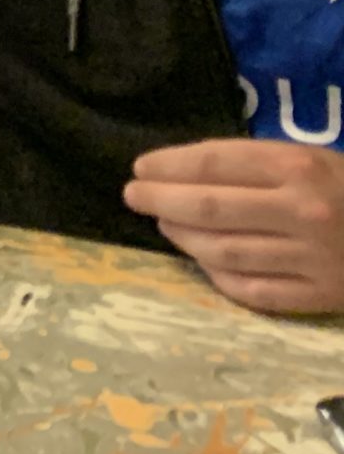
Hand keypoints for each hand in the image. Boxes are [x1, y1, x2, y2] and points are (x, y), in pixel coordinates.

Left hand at [125, 139, 343, 312]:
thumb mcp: (309, 158)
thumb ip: (253, 164)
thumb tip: (180, 171)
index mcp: (297, 167)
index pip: (213, 163)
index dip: (168, 166)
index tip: (141, 168)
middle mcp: (301, 211)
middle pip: (210, 209)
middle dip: (161, 201)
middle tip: (133, 195)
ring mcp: (311, 258)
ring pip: (225, 252)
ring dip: (183, 238)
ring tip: (164, 224)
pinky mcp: (320, 295)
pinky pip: (253, 291)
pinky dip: (219, 276)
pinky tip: (203, 261)